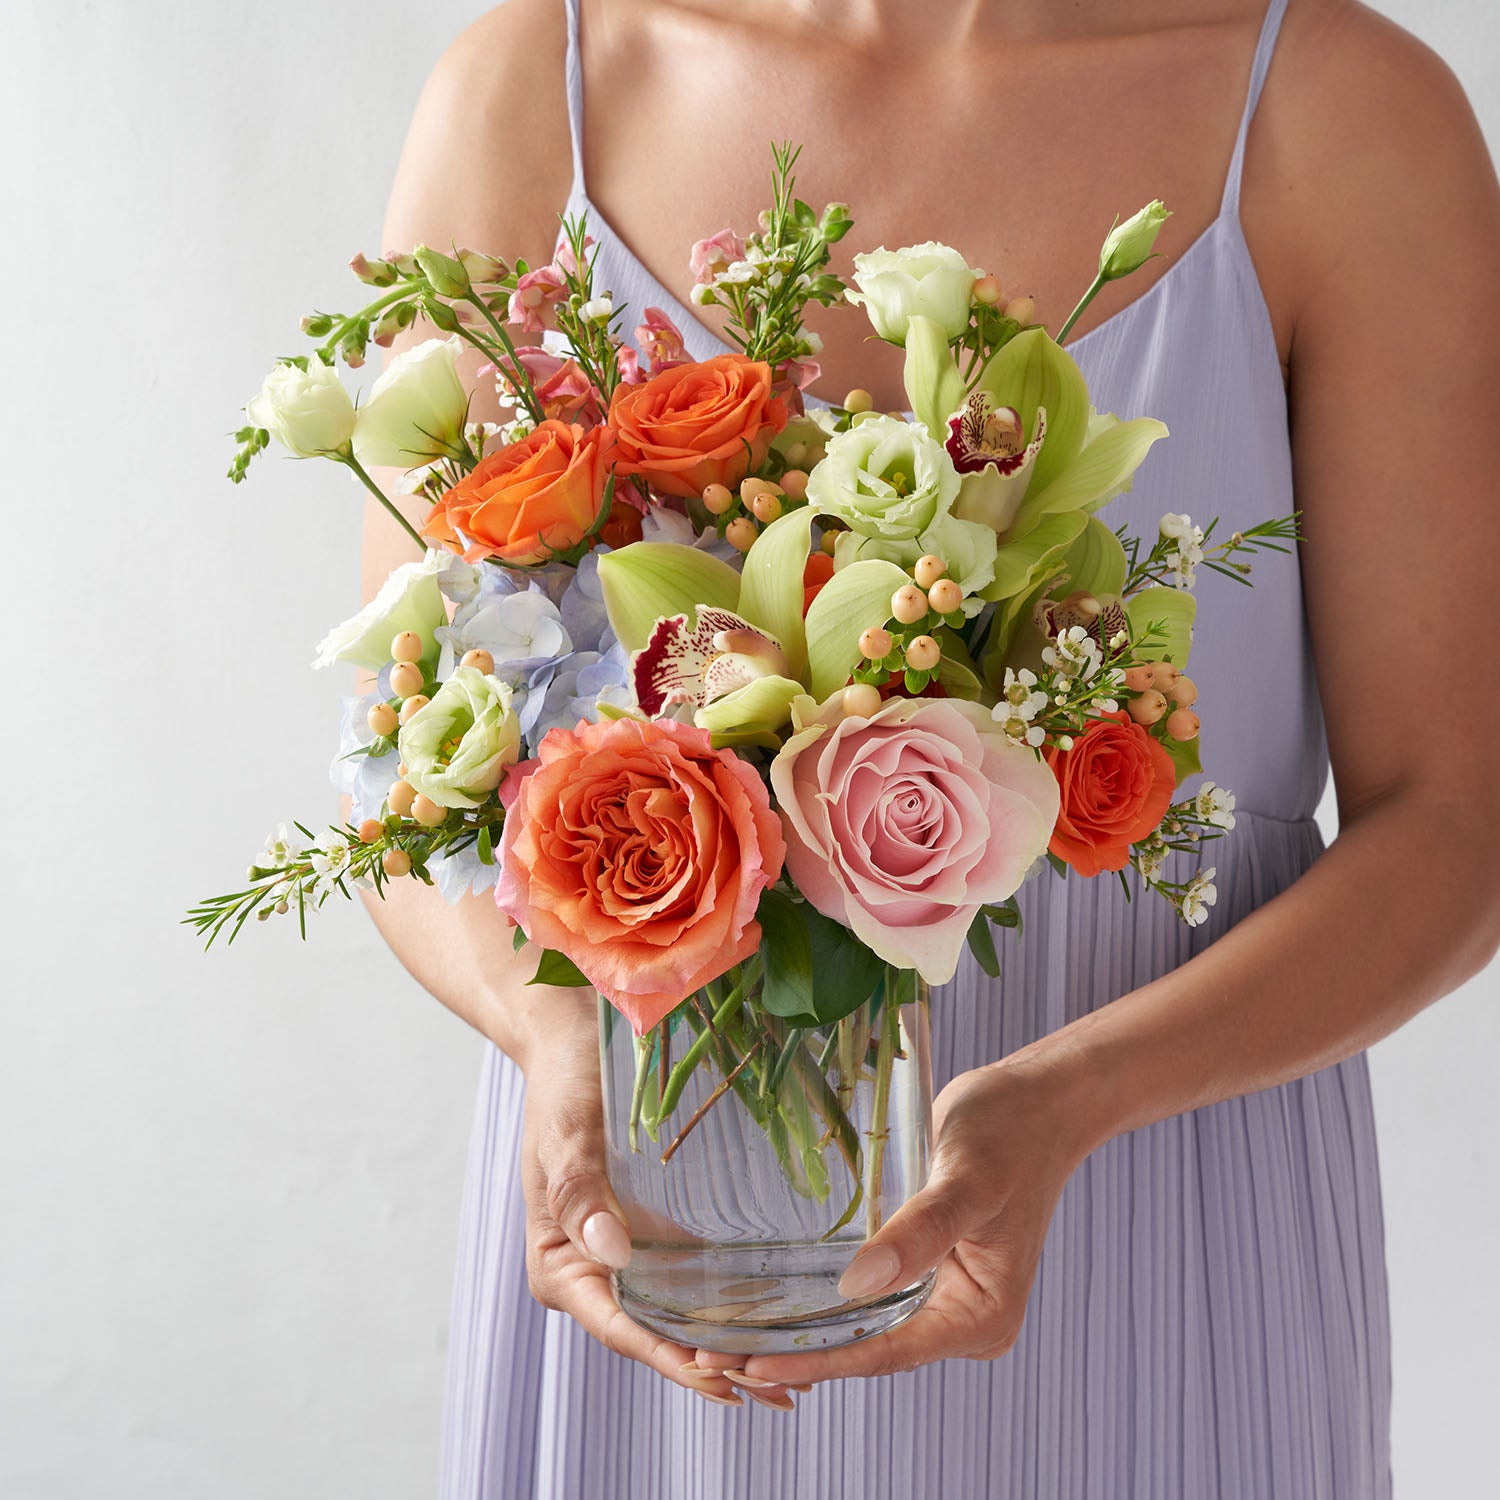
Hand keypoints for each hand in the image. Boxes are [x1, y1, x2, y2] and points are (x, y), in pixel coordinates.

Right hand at [518, 1020, 801, 1411]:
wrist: (573, 1038)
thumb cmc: (564, 1083)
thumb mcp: (565, 1134)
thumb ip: (580, 1193)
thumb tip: (613, 1254)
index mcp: (560, 1265)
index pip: (621, 1328)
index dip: (673, 1358)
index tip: (724, 1379)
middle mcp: (592, 1271)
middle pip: (654, 1334)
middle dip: (712, 1367)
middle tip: (780, 1389)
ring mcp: (625, 1254)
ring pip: (677, 1315)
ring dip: (726, 1344)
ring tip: (791, 1372)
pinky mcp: (653, 1230)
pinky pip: (690, 1278)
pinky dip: (725, 1302)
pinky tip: (774, 1316)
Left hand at [700, 1054, 1092, 1386]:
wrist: (1037, 1101)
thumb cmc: (1009, 1133)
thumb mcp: (967, 1181)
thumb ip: (918, 1232)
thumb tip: (856, 1286)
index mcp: (979, 1318)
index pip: (883, 1352)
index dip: (815, 1362)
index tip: (750, 1365)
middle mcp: (961, 1319)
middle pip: (868, 1347)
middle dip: (798, 1354)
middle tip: (715, 1352)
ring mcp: (944, 1294)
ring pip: (864, 1324)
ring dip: (805, 1329)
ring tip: (730, 1333)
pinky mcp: (926, 1266)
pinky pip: (870, 1293)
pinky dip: (824, 1298)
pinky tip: (773, 1296)